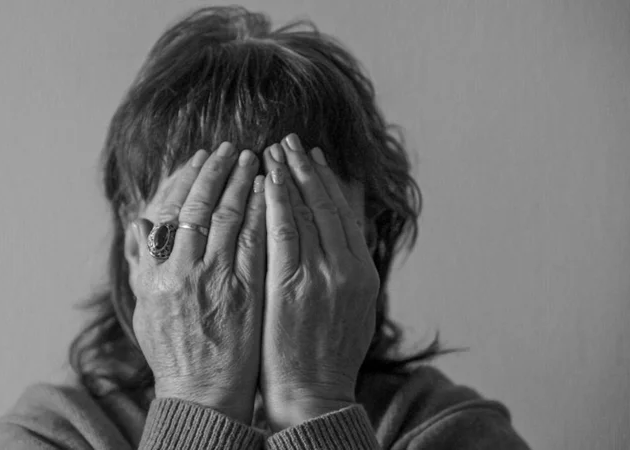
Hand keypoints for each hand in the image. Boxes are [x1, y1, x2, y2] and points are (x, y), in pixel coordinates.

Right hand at [129, 143, 265, 423]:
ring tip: (251, 158)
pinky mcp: (243, 288)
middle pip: (195, 205)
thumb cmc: (173, 353)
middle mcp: (178, 269)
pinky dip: (260, 210)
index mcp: (152, 271)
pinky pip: (253, 239)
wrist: (201, 392)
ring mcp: (212, 278)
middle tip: (227, 147)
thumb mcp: (144, 308)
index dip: (182, 179)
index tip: (196, 158)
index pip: (165, 210)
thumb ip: (140, 264)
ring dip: (238, 181)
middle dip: (212, 171)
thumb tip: (137, 224)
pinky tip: (269, 191)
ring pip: (225, 215)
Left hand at [260, 134, 379, 430]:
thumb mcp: (353, 311)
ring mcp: (323, 275)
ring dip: (289, 177)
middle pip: (327, 205)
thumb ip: (348, 272)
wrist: (314, 393)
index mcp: (364, 273)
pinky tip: (265, 182)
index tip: (315, 157)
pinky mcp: (293, 285)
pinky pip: (283, 232)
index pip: (346, 214)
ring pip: (306, 212)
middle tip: (291, 140)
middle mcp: (349, 268)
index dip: (330, 181)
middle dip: (308, 169)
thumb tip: (342, 240)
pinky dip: (275, 203)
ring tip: (275, 150)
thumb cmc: (326, 356)